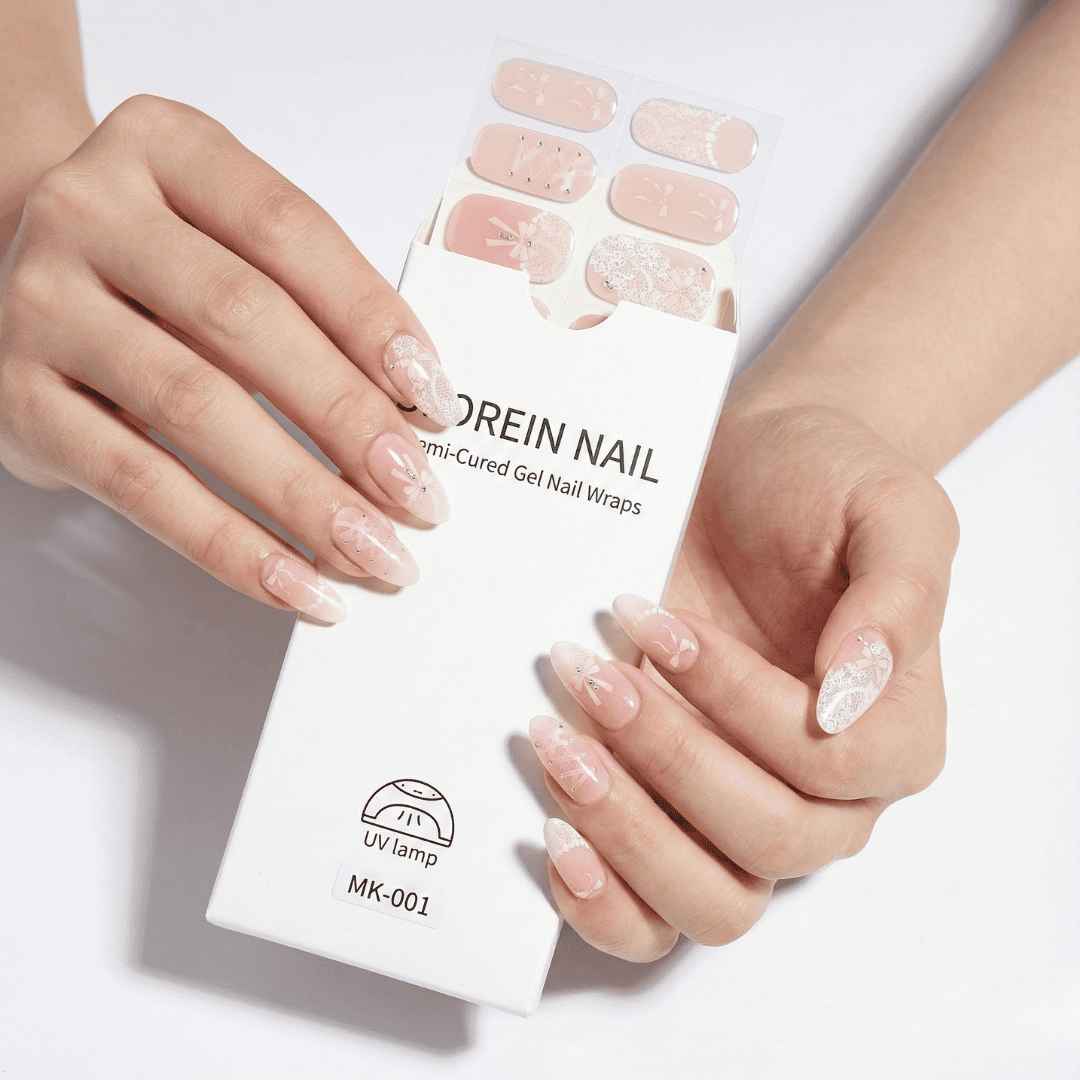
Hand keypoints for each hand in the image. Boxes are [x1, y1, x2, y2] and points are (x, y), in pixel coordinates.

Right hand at [0, 95, 459, 620]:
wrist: (25, 277)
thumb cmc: (161, 267)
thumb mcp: (229, 243)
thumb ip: (312, 301)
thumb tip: (412, 414)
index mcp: (165, 147)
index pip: (289, 231)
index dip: (373, 318)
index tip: (436, 401)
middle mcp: (90, 211)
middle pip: (244, 319)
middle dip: (347, 418)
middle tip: (418, 492)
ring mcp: (42, 305)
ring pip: (194, 406)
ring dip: (302, 494)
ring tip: (374, 550)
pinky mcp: (19, 400)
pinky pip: (138, 485)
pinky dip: (229, 545)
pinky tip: (297, 583)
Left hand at [530, 402, 958, 959]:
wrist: (737, 477)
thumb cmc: (815, 486)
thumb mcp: (886, 506)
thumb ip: (899, 594)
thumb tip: (851, 692)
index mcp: (893, 732)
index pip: (827, 764)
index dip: (738, 704)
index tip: (660, 624)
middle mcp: (828, 798)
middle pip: (766, 841)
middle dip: (669, 759)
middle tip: (592, 677)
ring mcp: (742, 816)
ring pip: (710, 903)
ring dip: (627, 833)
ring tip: (557, 744)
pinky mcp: (670, 819)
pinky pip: (650, 918)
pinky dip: (601, 898)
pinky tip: (552, 830)